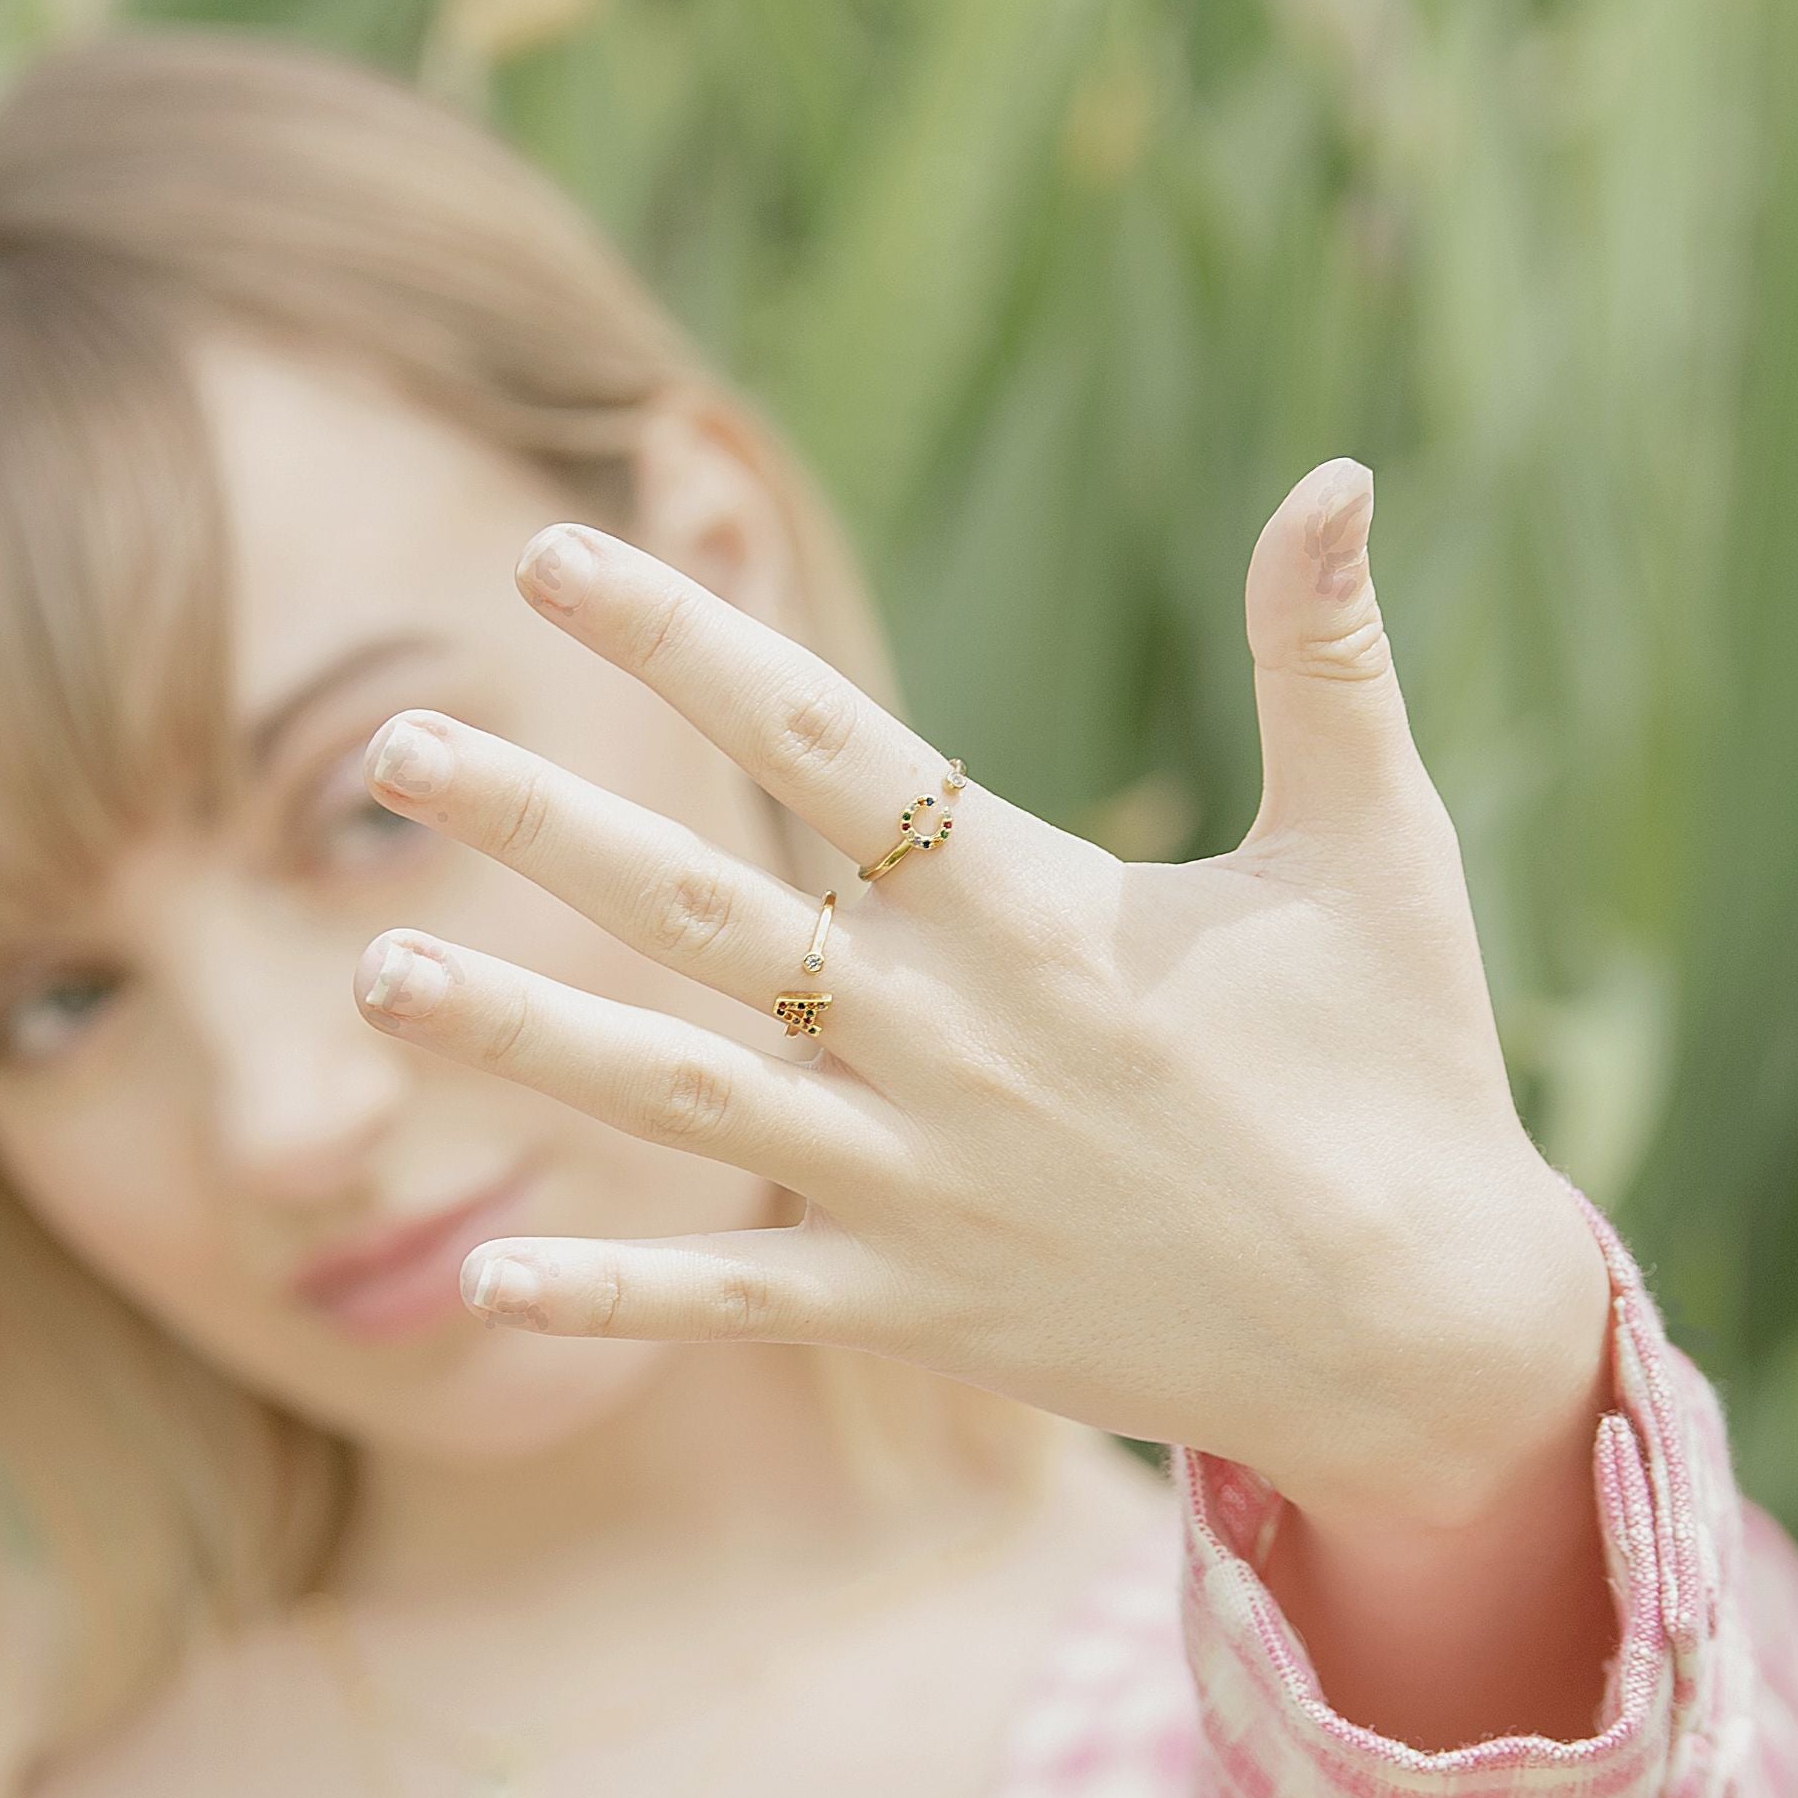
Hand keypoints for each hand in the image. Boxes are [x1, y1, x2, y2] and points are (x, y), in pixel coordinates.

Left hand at [352, 458, 1609, 1529]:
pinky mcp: (919, 1309)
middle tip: (385, 746)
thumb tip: (1338, 470)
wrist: (1421, 1326)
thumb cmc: (1402, 1070)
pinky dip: (611, 1296)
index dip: (680, 643)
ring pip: (675, 1095)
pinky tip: (476, 1282)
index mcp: (1036, 906)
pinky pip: (736, 1298)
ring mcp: (916, 1183)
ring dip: (520, 1035)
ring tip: (376, 973)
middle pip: (697, 906)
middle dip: (537, 820)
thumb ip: (1325, 661)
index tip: (548, 559)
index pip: (823, 740)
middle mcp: (945, 1037)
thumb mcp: (1380, 849)